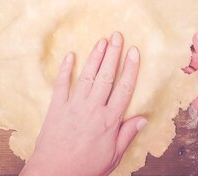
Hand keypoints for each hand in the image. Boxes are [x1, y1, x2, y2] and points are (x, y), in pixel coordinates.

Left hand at [20, 32, 146, 175]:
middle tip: (117, 35)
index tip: (134, 52)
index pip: (124, 89)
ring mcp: (74, 106)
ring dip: (94, 57)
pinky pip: (62, 85)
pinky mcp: (57, 108)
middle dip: (113, 54)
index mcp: (109, 121)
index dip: (130, 68)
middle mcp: (93, 109)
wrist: (54, 173)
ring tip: (101, 40)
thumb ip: (127, 135)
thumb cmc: (85, 168)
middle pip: (106, 76)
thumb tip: (143, 119)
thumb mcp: (113, 157)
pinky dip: (65, 70)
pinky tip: (70, 56)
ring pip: (87, 76)